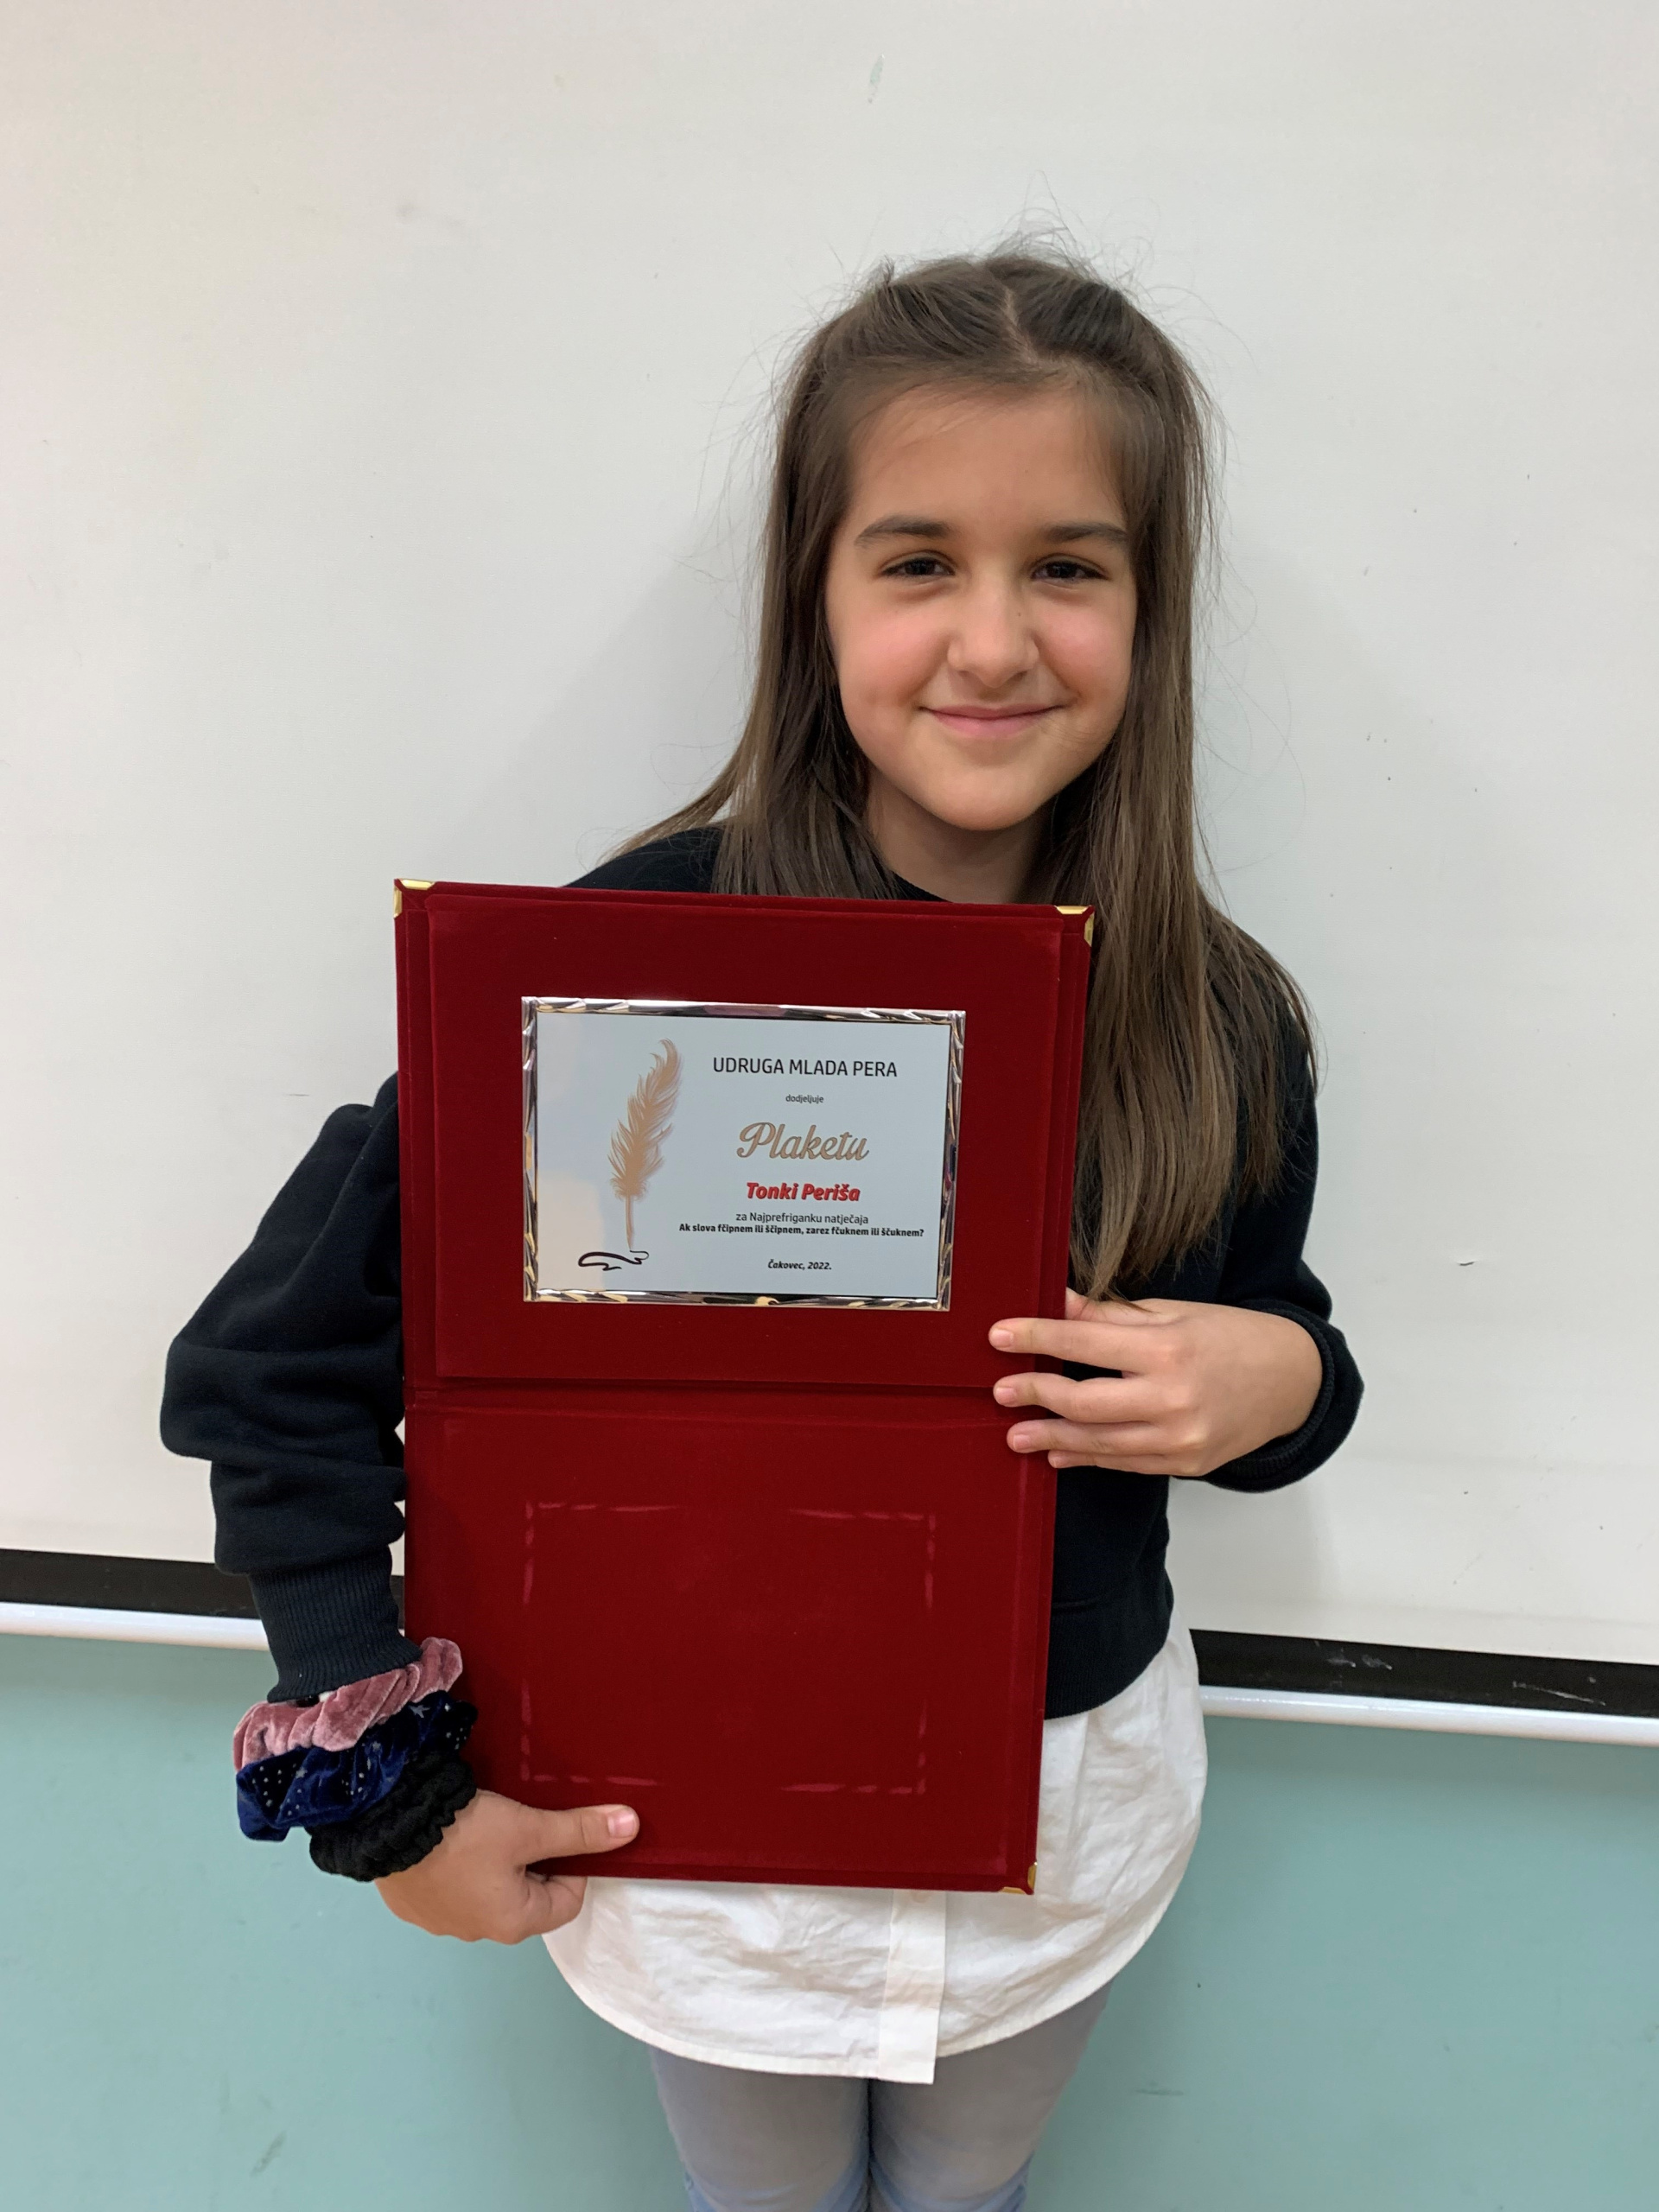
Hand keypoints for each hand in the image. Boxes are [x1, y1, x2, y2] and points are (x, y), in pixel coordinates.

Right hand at [374, 1788, 637, 1942]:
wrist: (388, 1823)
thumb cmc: (462, 1832)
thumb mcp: (528, 1827)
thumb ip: (580, 1831)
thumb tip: (629, 1828)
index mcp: (512, 1923)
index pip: (567, 1900)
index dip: (572, 1862)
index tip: (557, 1831)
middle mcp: (476, 1932)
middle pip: (527, 1897)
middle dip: (532, 1861)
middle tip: (520, 1823)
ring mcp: (439, 1922)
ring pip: (486, 1892)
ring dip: (493, 1864)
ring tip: (484, 1827)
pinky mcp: (412, 1903)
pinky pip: (450, 1888)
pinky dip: (457, 1866)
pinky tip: (451, 1837)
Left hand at [988, 1289, 1322, 1476]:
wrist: (1291, 1380)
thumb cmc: (1230, 1337)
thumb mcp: (1172, 1313)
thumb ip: (1110, 1314)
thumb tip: (1058, 1301)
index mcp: (1167, 1348)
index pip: (1084, 1341)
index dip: (1036, 1336)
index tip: (999, 1335)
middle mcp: (1173, 1397)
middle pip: (1085, 1401)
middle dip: (1036, 1395)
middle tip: (1001, 1391)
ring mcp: (1181, 1437)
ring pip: (1100, 1442)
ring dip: (1052, 1438)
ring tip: (1017, 1434)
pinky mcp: (1186, 1464)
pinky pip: (1125, 1464)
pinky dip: (1089, 1458)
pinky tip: (1061, 1452)